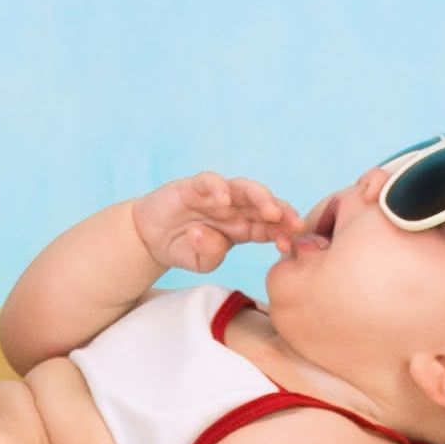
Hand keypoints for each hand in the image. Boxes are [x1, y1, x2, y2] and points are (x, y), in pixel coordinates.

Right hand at [133, 171, 303, 272]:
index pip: (270, 227)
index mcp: (244, 228)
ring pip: (246, 189)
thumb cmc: (182, 248)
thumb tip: (215, 238)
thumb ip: (211, 255)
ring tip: (271, 211)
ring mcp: (217, 195)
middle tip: (295, 224)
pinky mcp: (194, 186)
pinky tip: (223, 200)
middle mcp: (235, 208)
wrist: (149, 238)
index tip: (291, 246)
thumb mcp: (200, 262)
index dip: (283, 234)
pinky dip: (218, 188)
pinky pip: (210, 181)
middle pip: (265, 205)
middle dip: (283, 213)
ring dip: (262, 198)